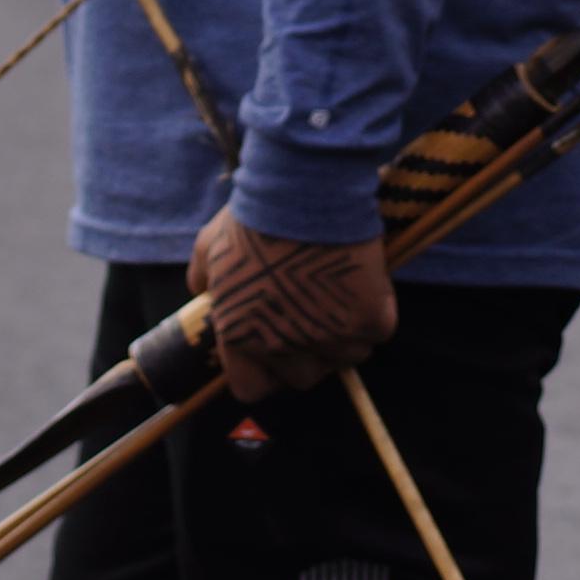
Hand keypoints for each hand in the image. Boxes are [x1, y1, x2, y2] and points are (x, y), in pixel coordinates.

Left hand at [187, 209, 394, 401]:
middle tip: (315, 314)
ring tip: (342, 293)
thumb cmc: (253, 217)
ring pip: (347, 355)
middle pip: (304, 376)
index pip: (252, 388)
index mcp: (240, 336)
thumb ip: (204, 278)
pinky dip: (375, 311)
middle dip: (310, 352)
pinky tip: (366, 281)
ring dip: (346, 333)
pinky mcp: (369, 320)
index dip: (266, 371)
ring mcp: (329, 337)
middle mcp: (283, 346)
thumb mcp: (209, 247)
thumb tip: (202, 290)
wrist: (303, 191)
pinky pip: (377, 331)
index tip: (275, 348)